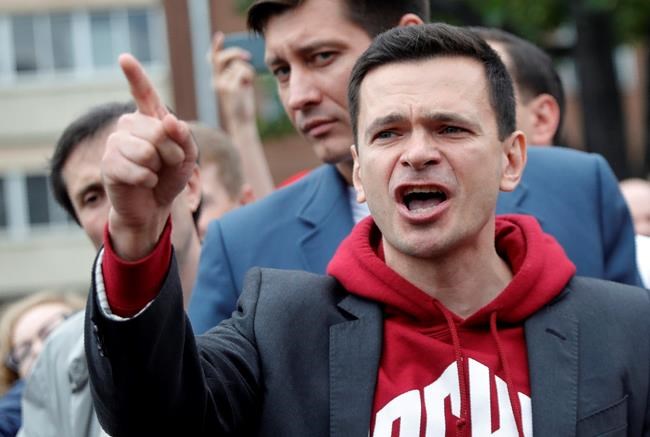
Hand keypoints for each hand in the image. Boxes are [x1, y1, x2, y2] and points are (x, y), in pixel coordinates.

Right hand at [102, 53, 197, 259]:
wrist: (154, 206)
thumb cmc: (170, 177)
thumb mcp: (187, 157)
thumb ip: (184, 137)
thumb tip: (169, 120)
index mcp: (150, 119)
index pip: (144, 93)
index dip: (135, 75)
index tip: (124, 58)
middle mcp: (129, 125)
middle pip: (158, 131)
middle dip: (172, 153)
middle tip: (168, 165)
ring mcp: (116, 143)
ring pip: (147, 151)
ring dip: (160, 168)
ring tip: (155, 174)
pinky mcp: (109, 164)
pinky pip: (138, 170)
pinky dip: (149, 181)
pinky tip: (145, 184)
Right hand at [209, 31, 256, 130]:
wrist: (242, 122)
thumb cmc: (242, 102)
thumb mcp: (240, 84)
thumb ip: (237, 71)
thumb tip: (243, 57)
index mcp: (217, 79)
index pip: (213, 59)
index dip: (216, 47)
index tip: (220, 36)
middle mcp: (216, 81)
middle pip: (222, 57)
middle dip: (235, 52)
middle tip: (248, 56)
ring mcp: (222, 84)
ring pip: (239, 65)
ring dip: (247, 71)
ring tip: (247, 84)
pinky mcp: (230, 88)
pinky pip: (243, 71)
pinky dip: (249, 76)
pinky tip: (248, 86)